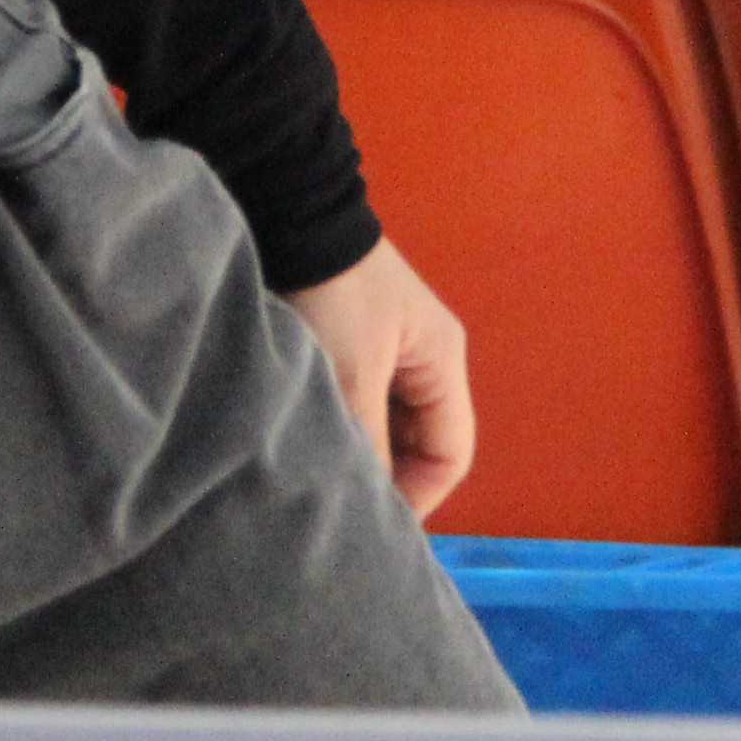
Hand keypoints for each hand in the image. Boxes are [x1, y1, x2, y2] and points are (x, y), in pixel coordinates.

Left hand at [281, 237, 475, 517]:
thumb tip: (365, 510)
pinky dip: (336, 428)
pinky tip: (305, 446)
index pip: (450, 455)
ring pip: (382, 428)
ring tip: (317, 481)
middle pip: (418, 445)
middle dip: (384, 478)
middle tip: (339, 510)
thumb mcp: (352, 373)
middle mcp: (423, 359)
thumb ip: (367, 442)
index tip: (372, 526)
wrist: (289, 213)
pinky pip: (354, 406)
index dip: (419, 497)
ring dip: (356, 452)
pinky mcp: (348, 346)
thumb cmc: (332, 292)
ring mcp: (386, 352)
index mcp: (442, 361)